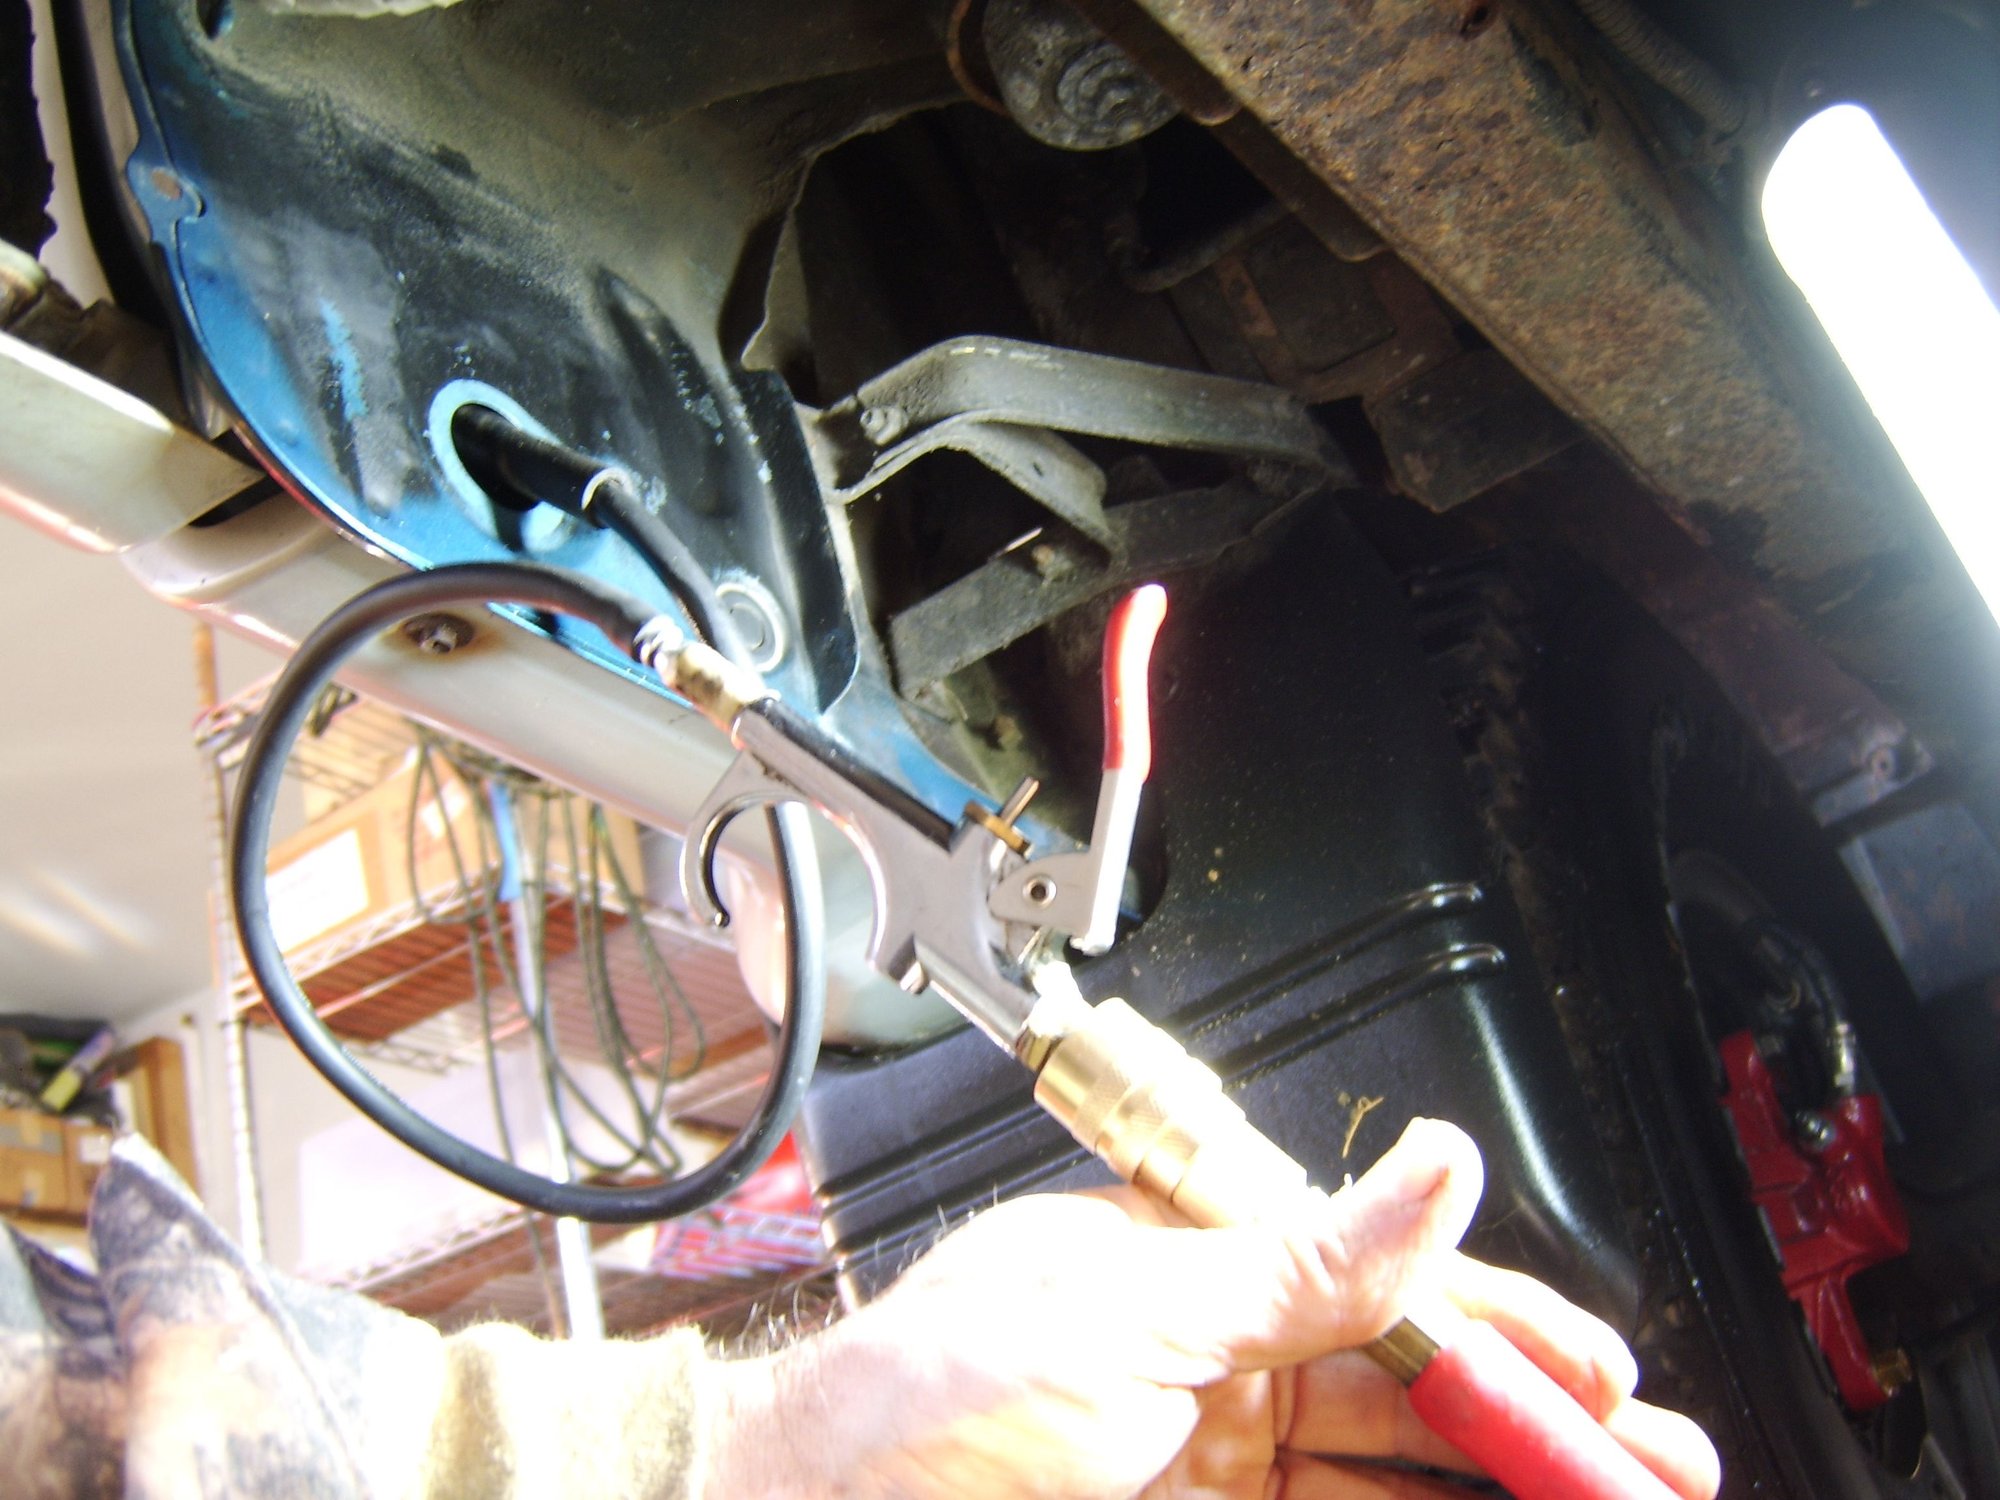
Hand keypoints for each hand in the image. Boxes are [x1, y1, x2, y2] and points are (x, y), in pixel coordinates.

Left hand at [705, 1118, 1720, 1498]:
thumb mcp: (1125, 1315)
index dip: (1498, 1333)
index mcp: (1189, 1281)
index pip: (1379, 1295)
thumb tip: (1432, 1168)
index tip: (1597, 1378)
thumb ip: (1298, 1264)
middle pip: (1406, 1405)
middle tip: (1641, 1468)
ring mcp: (1206, 1479)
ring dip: (1493, 1494)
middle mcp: (1210, 1380)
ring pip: (1388, 1490)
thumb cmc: (917, 1405)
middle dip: (1528, 1432)